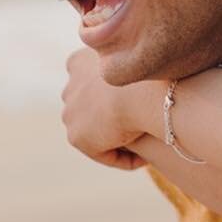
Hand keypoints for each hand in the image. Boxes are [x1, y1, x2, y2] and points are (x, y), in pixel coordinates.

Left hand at [61, 48, 152, 169]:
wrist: (143, 93)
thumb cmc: (152, 77)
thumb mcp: (142, 68)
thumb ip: (133, 76)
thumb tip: (144, 84)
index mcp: (78, 62)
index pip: (95, 85)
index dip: (120, 98)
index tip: (142, 109)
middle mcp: (69, 87)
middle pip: (93, 110)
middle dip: (113, 120)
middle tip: (144, 130)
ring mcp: (69, 112)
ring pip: (96, 131)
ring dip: (117, 140)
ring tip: (146, 149)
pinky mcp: (76, 137)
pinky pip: (101, 152)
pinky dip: (120, 157)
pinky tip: (143, 159)